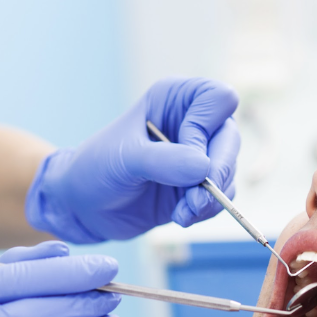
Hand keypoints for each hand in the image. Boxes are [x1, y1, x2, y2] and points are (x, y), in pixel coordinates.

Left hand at [25, 77, 239, 242]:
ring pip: (230, 171)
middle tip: (195, 200)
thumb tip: (204, 169)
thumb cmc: (97, 168)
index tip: (185, 157)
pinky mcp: (199, 186)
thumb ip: (164, 160)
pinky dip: (206, 211)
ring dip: (211, 198)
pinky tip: (181, 217)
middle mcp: (193, 123)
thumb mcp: (125, 159)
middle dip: (217, 173)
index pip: (218, 100)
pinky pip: (222, 196)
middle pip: (231, 139)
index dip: (206, 129)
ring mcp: (199, 155)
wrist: (85, 206)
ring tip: (182, 213)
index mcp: (176, 99)